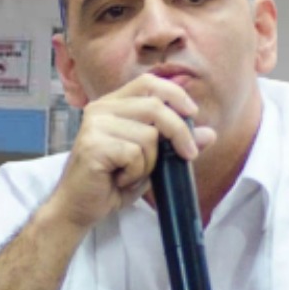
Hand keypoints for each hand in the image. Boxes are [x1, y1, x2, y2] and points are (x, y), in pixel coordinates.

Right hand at [45, 74, 217, 229]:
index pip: (148, 82)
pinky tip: (119, 179)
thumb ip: (175, 143)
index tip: (192, 114)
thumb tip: (210, 133)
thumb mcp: (150, 160)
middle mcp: (100, 109)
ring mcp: (94, 126)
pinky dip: (135, 173)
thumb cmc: (111, 182)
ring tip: (130, 173)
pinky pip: (134, 154)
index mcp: (112, 105)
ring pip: (148, 136)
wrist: (79, 207)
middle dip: (179, 132)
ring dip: (149, 162)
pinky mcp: (93, 145)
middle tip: (188, 156)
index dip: (175, 94)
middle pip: (155, 107)